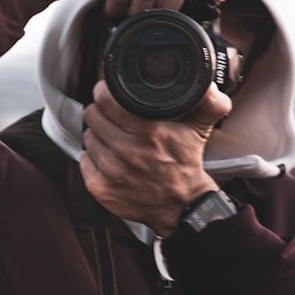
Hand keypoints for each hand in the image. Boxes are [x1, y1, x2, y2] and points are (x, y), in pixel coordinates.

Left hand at [80, 80, 232, 236]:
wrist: (180, 205)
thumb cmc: (185, 164)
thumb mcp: (200, 130)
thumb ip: (210, 105)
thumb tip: (210, 88)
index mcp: (148, 131)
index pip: (106, 100)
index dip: (105, 93)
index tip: (110, 94)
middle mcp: (127, 150)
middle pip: (92, 115)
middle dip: (101, 112)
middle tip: (114, 118)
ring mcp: (111, 170)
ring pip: (88, 136)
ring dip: (98, 135)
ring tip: (116, 140)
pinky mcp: (100, 187)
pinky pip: (84, 159)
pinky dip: (94, 158)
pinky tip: (110, 158)